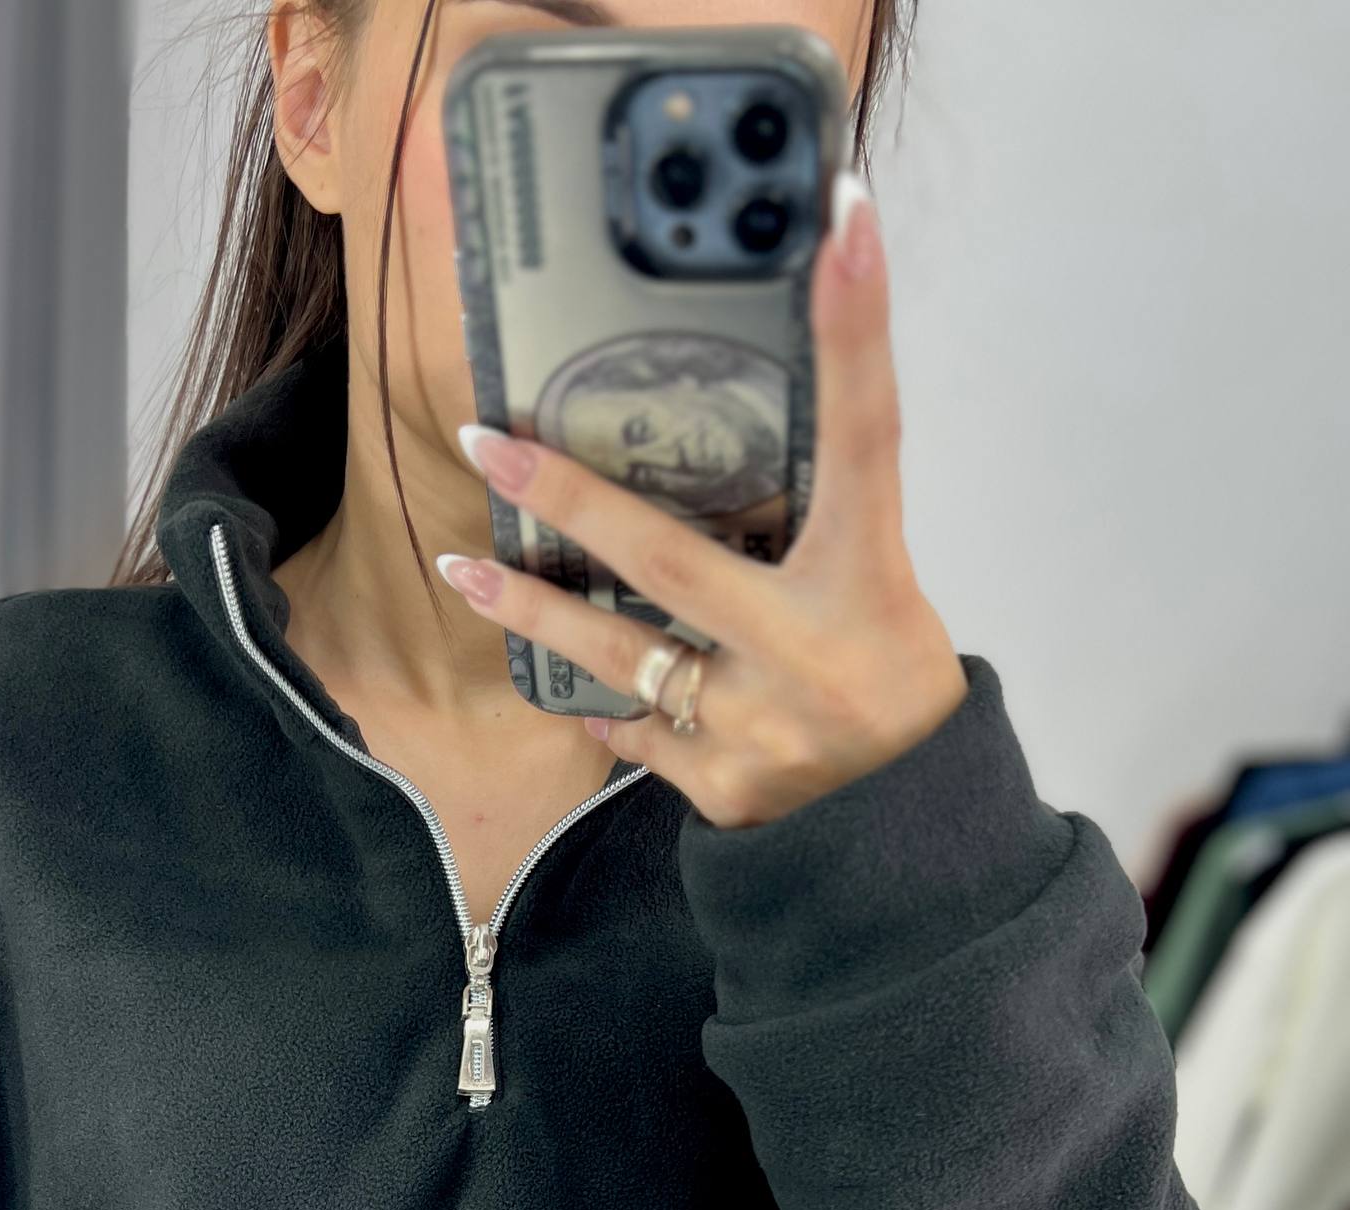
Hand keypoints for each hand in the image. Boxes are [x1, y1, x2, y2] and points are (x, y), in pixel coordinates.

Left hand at [438, 178, 969, 830]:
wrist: (900, 835)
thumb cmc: (884, 684)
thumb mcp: (875, 593)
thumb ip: (812, 529)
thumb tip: (729, 443)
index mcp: (868, 579)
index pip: (867, 435)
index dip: (858, 329)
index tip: (845, 221)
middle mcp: (809, 647)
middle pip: (668, 557)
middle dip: (569, 497)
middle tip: (487, 437)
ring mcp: (757, 724)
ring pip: (620, 652)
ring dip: (532, 609)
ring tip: (463, 566)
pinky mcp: (720, 787)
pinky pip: (636, 725)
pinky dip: (609, 699)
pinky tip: (570, 676)